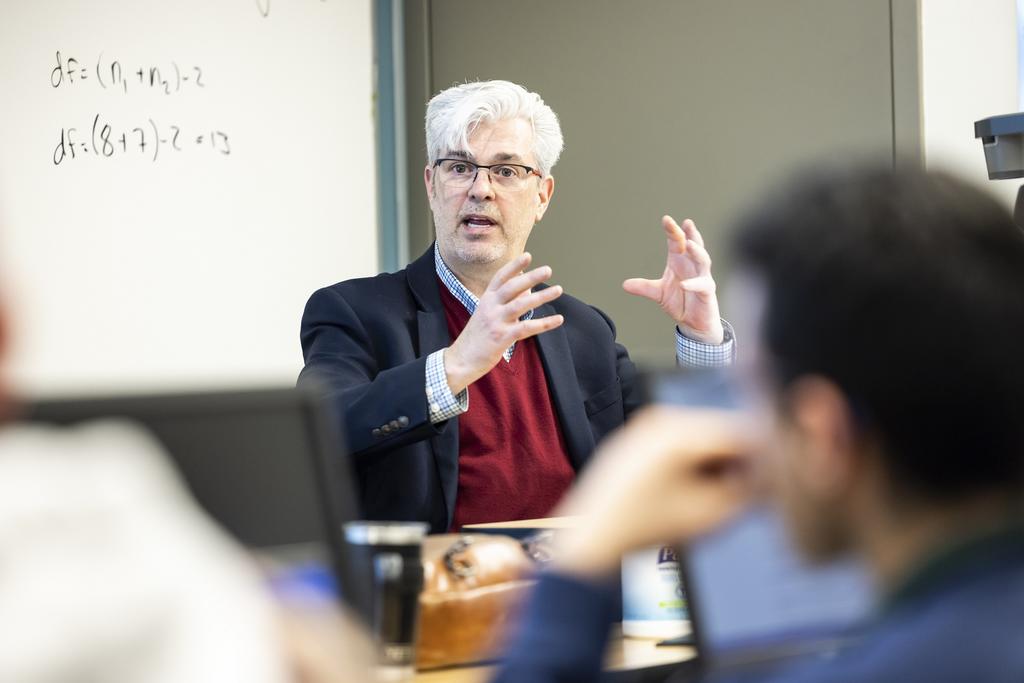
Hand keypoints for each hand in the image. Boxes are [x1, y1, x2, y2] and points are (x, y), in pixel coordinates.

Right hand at [444, 252, 563, 393]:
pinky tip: (558, 319)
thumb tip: (527, 290)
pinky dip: (544, 323)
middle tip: (548, 269)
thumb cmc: (476, 338)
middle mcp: (489, 307)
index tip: (528, 256)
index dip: (514, 266)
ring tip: (558, 289)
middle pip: (512, 287)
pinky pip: (527, 327)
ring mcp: (495, 322)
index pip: (500, 278)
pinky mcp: (502, 337)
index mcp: (485, 300)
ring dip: (542, 296)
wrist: (461, 359)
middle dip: (531, 277)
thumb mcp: (487, 315)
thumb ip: (506, 303)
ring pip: (521, 304)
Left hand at [550, 406, 755, 578]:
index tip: (778, 480)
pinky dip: (691, 465)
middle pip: (720, 433)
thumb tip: (774, 474)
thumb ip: (750, 490)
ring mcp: (644, 427)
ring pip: (700, 440)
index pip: (741, 433)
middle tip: (748, 494)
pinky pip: (676, 446)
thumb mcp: (710, 513)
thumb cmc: (646, 530)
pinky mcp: (634, 442)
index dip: (766, 457)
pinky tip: (688, 494)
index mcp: (680, 429)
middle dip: (738, 461)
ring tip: (713, 498)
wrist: (591, 543)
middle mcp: (661, 418)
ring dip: (715, 464)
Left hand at [623, 216, 723, 343]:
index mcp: (679, 261)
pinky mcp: (707, 292)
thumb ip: (644, 287)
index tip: (666, 219)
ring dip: (697, 252)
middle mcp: (692, 266)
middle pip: (693, 245)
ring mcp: (702, 277)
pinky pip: (702, 285)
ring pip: (703, 260)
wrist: (693, 322)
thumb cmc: (680, 302)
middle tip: (686, 223)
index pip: (677, 242)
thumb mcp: (658, 293)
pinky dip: (693, 284)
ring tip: (688, 243)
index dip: (673, 231)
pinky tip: (684, 285)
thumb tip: (624, 284)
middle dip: (690, 234)